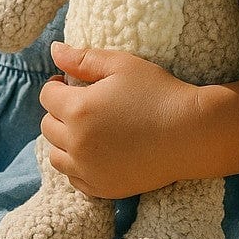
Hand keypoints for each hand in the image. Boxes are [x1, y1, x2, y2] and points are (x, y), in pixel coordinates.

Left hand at [41, 42, 209, 198]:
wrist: (192, 133)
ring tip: (86, 129)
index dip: (57, 86)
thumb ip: (83, 58)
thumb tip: (54, 50)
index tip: (71, 84)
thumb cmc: (158, 93)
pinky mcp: (103, 188)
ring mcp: (89, 169)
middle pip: (48, 125)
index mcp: (78, 109)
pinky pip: (74, 178)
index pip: (47, 97)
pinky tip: (96, 152)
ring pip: (56, 156)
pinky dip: (77, 165)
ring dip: (64, 141)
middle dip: (59, 112)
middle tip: (83, 105)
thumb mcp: (121, 65)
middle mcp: (77, 142)